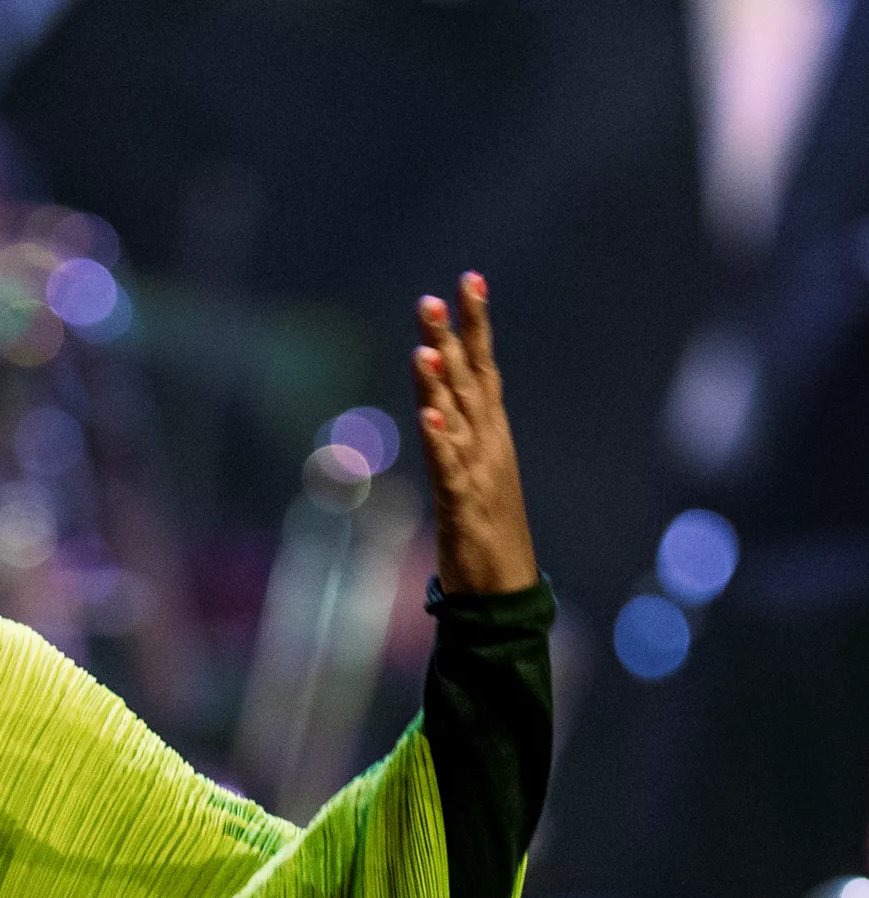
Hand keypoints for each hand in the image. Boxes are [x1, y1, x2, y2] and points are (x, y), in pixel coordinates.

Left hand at [411, 272, 539, 595]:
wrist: (502, 589)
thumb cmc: (486, 528)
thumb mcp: (472, 468)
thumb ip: (457, 430)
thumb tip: (437, 396)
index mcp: (490, 432)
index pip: (483, 366)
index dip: (475, 324)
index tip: (469, 278)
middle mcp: (488, 443)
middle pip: (467, 381)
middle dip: (451, 338)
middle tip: (433, 297)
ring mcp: (478, 472)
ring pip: (456, 419)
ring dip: (439, 385)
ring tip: (425, 348)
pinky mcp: (463, 505)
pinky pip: (448, 469)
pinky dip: (439, 442)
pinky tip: (427, 417)